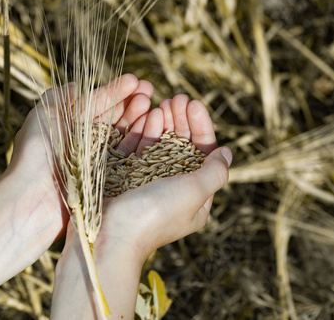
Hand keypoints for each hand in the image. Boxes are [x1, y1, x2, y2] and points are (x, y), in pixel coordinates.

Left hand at [6, 74, 153, 237]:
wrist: (35, 200)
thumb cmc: (35, 156)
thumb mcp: (41, 118)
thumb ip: (58, 98)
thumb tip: (75, 85)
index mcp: (70, 128)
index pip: (97, 104)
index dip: (116, 91)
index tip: (136, 80)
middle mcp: (86, 144)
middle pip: (114, 118)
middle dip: (133, 102)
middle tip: (150, 90)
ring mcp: (99, 162)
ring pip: (124, 135)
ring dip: (139, 119)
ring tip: (154, 106)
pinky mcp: (110, 180)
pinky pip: (129, 156)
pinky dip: (142, 140)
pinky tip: (153, 127)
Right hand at [52, 93, 231, 318]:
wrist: (107, 236)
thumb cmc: (154, 216)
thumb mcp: (194, 193)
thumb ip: (215, 173)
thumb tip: (227, 153)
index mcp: (195, 197)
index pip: (204, 154)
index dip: (201, 127)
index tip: (193, 104)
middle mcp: (173, 189)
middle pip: (182, 146)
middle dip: (181, 120)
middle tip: (176, 98)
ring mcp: (148, 182)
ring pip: (160, 145)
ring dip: (163, 122)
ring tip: (162, 103)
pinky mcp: (126, 177)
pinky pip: (138, 150)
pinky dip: (143, 132)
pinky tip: (146, 115)